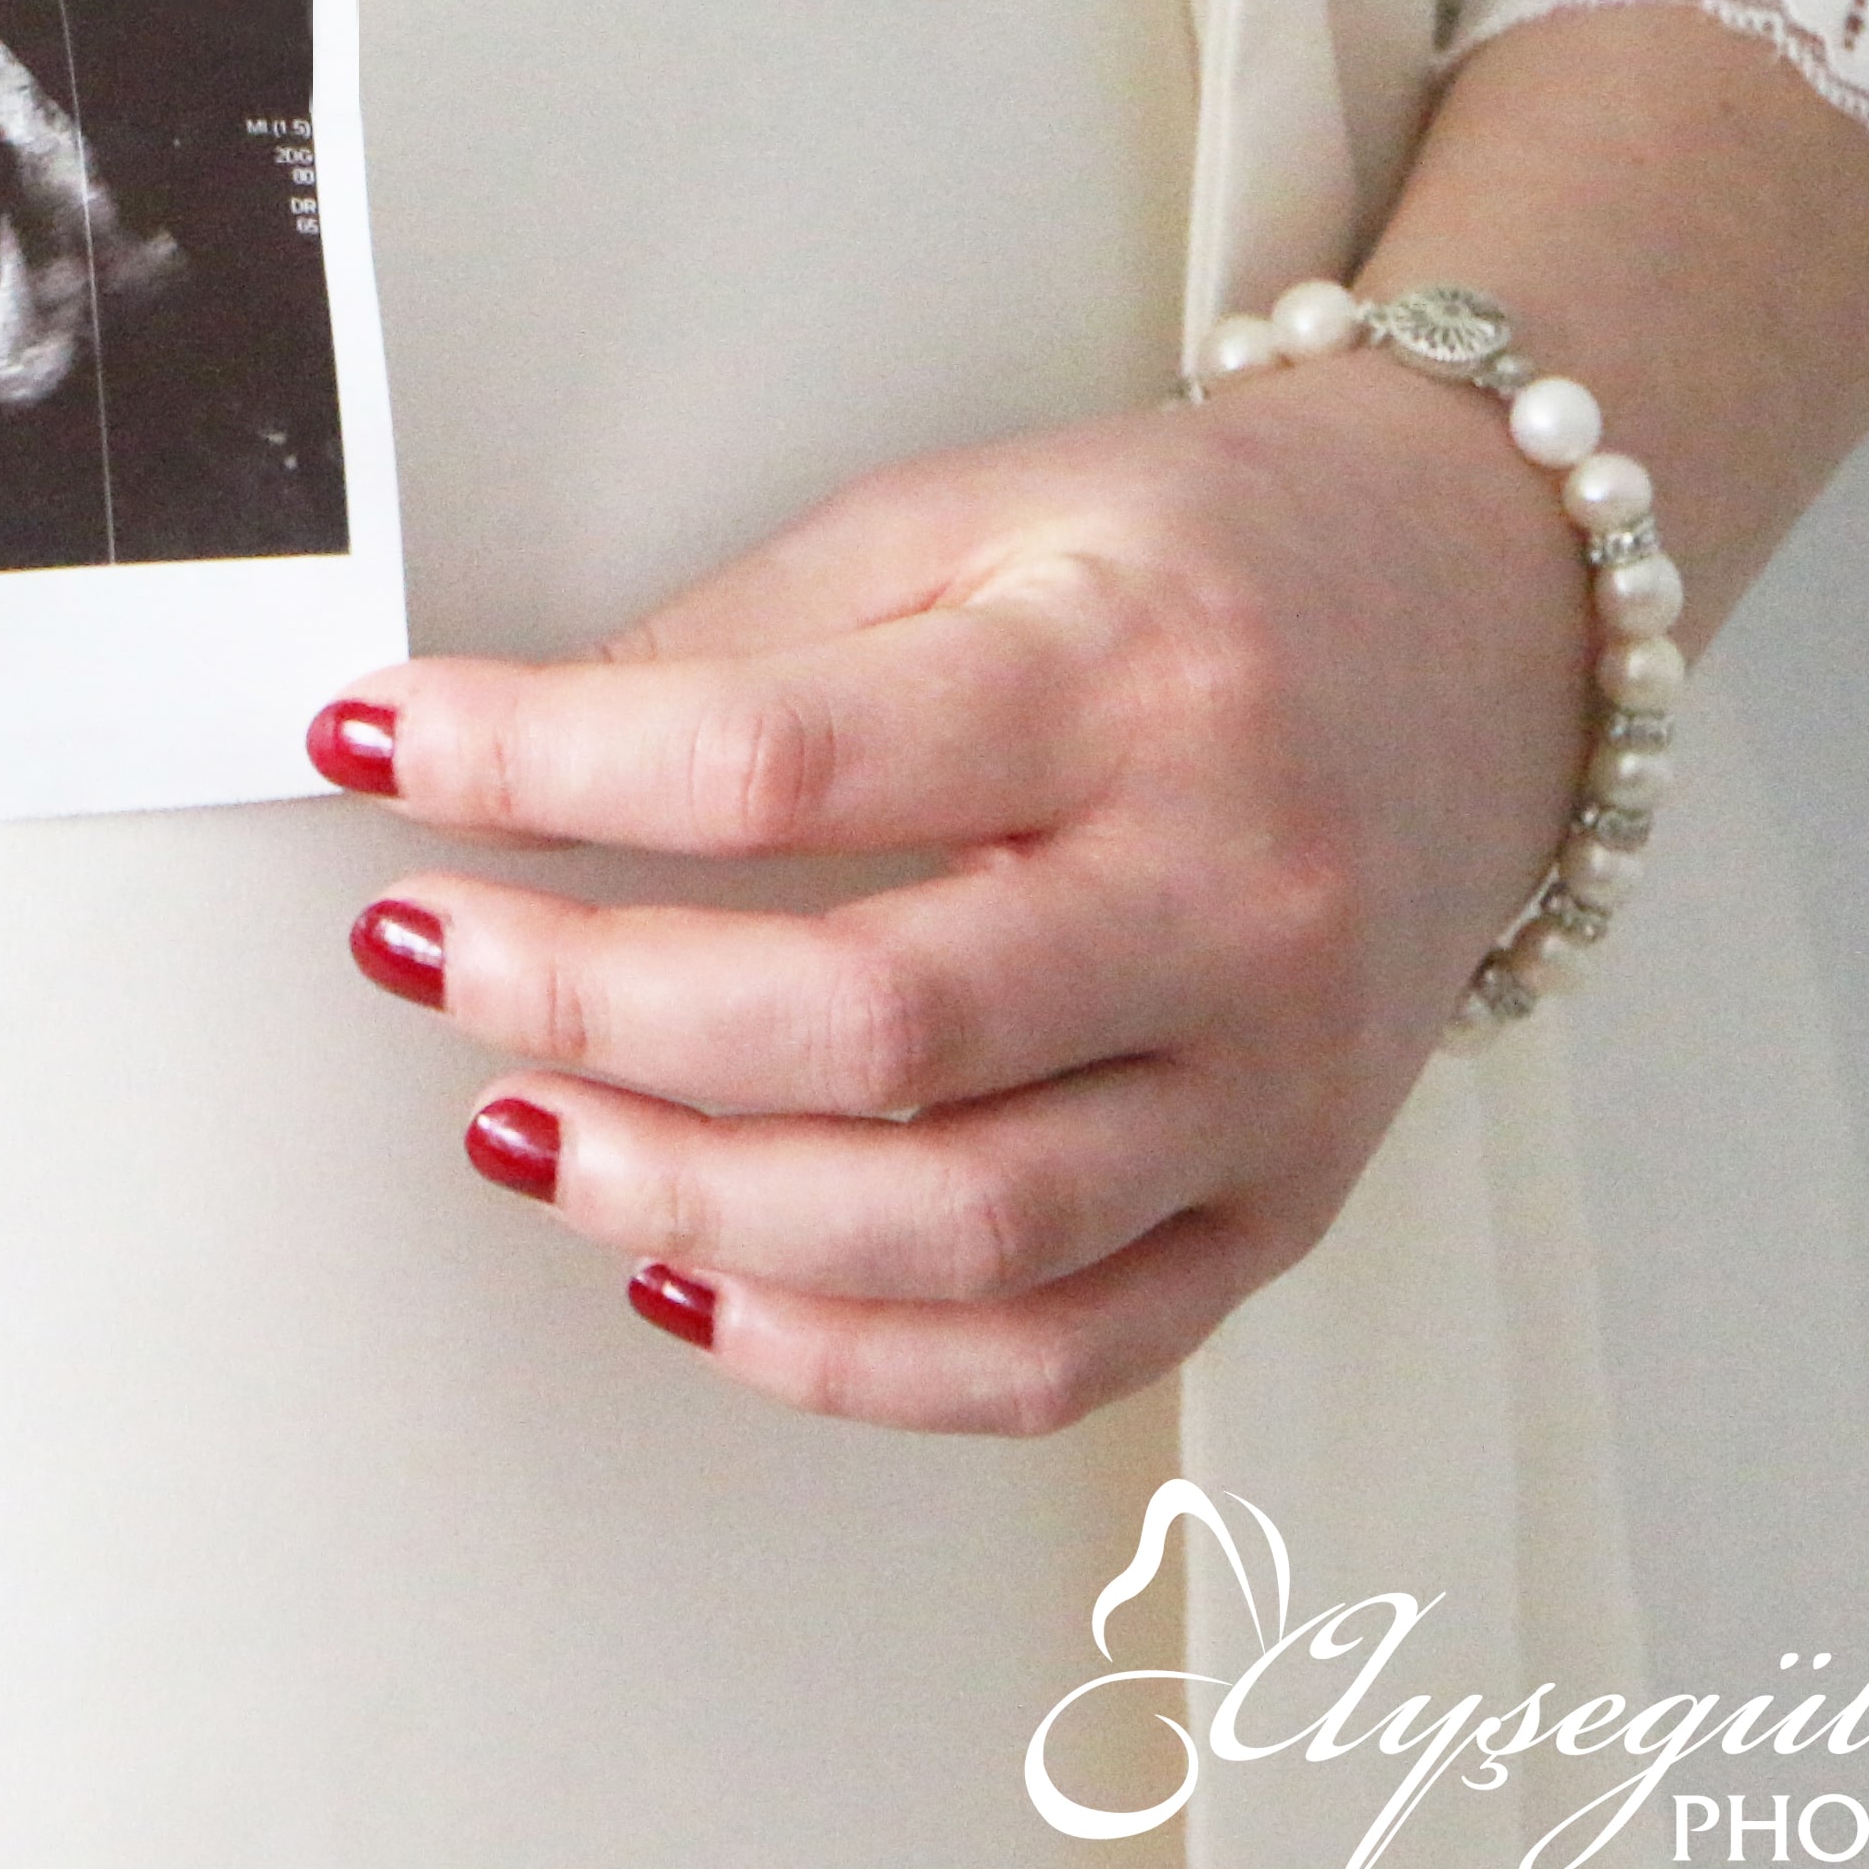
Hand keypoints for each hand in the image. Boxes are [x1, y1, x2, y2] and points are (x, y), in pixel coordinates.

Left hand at [318, 357, 1588, 1434]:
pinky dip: (847, 1356)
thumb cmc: (1204, 561)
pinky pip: (1055, 1355)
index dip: (539, 762)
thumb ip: (747, 643)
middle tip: (424, 956)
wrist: (1485, 619)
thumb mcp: (967, 513)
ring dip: (689, 1199)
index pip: (781, 757)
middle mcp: (1227, 896)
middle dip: (591, 1004)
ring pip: (956, 1229)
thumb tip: (506, 757)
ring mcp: (1273, 1081)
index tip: (382, 744)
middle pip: (867, 1025)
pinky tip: (690, 1279)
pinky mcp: (1285, 1208)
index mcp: (1132, 682)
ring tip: (521, 1127)